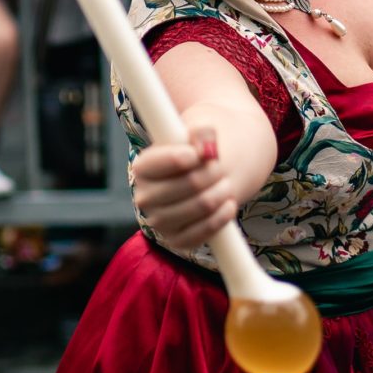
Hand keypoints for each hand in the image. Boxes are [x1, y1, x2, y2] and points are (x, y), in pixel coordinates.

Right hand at [131, 126, 237, 252]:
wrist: (201, 178)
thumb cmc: (195, 154)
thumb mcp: (196, 136)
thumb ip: (201, 133)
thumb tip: (206, 147)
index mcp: (142, 167)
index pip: (161, 162)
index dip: (187, 157)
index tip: (205, 153)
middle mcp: (144, 197)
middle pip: (190, 183)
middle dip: (213, 173)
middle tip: (221, 167)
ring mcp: (158, 221)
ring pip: (202, 206)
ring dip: (222, 192)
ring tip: (227, 183)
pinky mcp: (175, 240)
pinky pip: (204, 231)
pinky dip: (222, 217)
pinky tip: (229, 204)